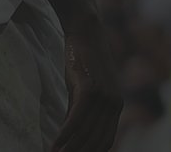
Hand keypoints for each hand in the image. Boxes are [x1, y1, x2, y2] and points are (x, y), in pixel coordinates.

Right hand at [53, 24, 121, 151]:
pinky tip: (55, 145)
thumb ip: (79, 108)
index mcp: (116, 106)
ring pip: (85, 133)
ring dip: (69, 149)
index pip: (105, 140)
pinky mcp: (89, 90)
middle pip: (96, 141)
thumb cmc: (82, 56)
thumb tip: (70, 131)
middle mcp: (114, 105)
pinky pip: (76, 120)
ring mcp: (103, 98)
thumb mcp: (83, 86)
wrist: (85, 29)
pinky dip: (65, 135)